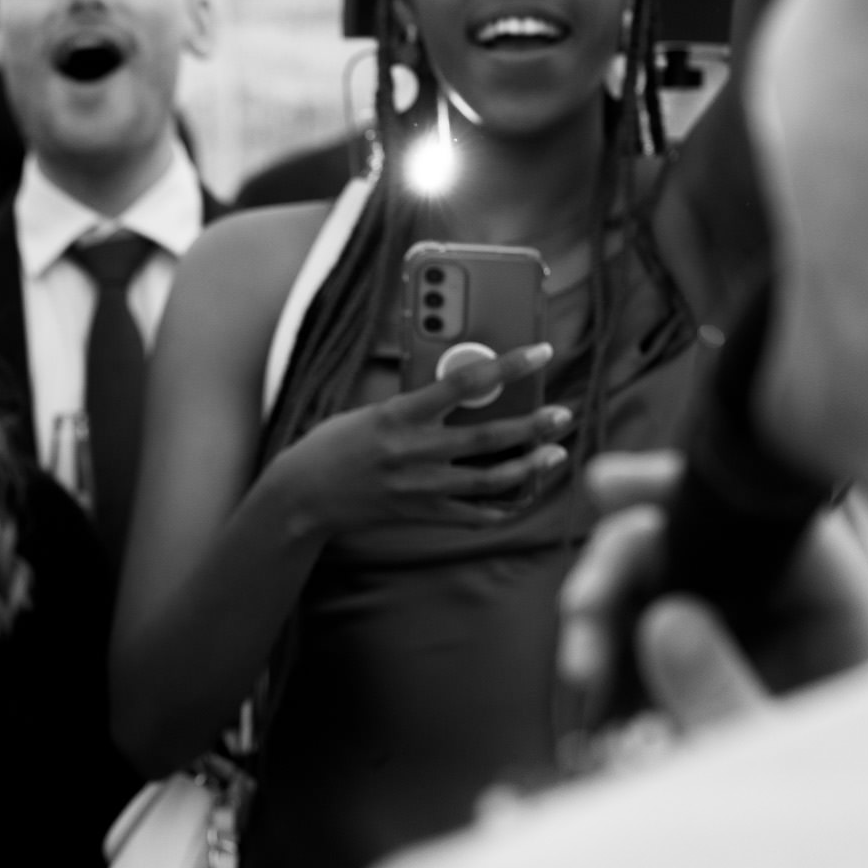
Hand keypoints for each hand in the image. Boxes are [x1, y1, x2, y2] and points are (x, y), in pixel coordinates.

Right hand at [266, 342, 575, 537]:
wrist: (304, 495)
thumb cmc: (336, 444)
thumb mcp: (375, 412)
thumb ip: (420, 404)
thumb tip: (469, 391)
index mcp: (399, 415)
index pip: (464, 383)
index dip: (509, 365)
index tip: (541, 352)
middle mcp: (412, 452)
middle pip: (486, 438)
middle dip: (532, 426)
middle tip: (563, 415)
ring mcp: (418, 488)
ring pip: (488, 481)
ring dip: (528, 468)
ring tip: (555, 455)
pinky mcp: (420, 514)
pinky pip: (472, 515)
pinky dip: (502, 507)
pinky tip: (523, 495)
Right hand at [554, 450, 867, 746]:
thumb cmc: (867, 820)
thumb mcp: (789, 759)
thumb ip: (722, 690)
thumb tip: (663, 618)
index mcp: (843, 612)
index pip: (756, 519)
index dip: (680, 493)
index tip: (612, 489)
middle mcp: (795, 624)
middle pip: (695, 553)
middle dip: (623, 572)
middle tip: (581, 617)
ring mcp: (755, 661)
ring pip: (664, 606)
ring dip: (609, 627)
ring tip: (583, 671)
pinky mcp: (718, 701)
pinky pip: (657, 666)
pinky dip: (620, 679)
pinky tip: (597, 709)